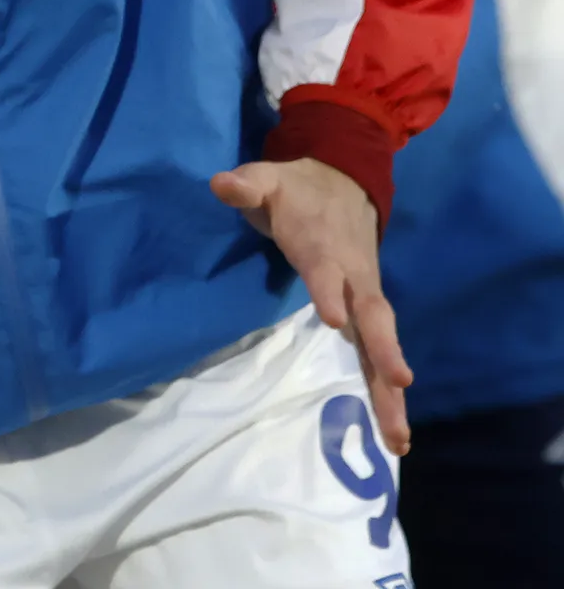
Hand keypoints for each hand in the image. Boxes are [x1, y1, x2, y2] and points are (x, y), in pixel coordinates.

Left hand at [211, 157, 411, 455]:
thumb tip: (220, 184)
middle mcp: (353, 277)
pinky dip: (389, 391)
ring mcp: (365, 296)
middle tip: (399, 383)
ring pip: (383, 343)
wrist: (346, 182)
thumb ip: (247, 186)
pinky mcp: (369, 312)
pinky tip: (395, 435)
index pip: (326, 270)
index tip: (334, 320)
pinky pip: (381, 354)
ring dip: (391, 389)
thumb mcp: (268, 181)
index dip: (328, 291)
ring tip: (399, 438)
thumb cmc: (298, 191)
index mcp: (324, 246)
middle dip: (384, 350)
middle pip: (372, 315)